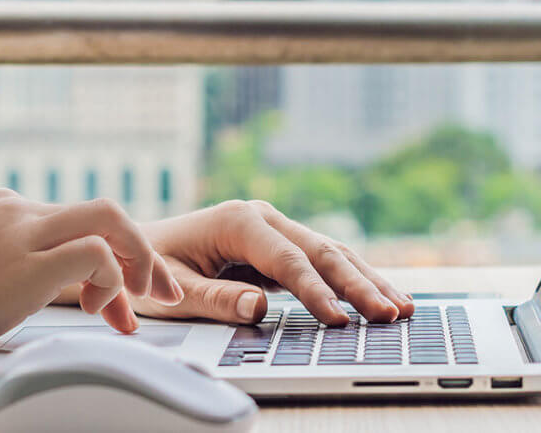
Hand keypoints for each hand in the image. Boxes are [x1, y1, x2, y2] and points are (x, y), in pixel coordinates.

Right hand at [0, 189, 180, 377]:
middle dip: (146, 253)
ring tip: (138, 300)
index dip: (121, 256)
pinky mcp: (26, 262)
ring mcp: (22, 232)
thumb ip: (44, 265)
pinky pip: (96, 254)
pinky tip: (96, 308)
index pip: (86, 221)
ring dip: (140, 261)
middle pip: (107, 212)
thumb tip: (96, 289)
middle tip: (162, 293)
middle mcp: (20, 210)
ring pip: (111, 218)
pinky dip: (112, 281)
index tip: (132, 295)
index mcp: (12, 208)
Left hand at [132, 200, 413, 325]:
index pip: (287, 260)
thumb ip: (215, 297)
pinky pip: (322, 263)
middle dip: (358, 285)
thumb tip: (259, 307)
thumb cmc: (152, 267)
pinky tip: (378, 295)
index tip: (340, 322)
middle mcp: (263, 219)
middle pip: (322, 252)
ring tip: (401, 307)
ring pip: (331, 253)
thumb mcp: (173, 288)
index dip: (316, 292)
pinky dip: (352, 280)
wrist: (139, 249)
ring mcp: (275, 230)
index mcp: (239, 221)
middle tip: (390, 314)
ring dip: (366, 280)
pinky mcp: (280, 247)